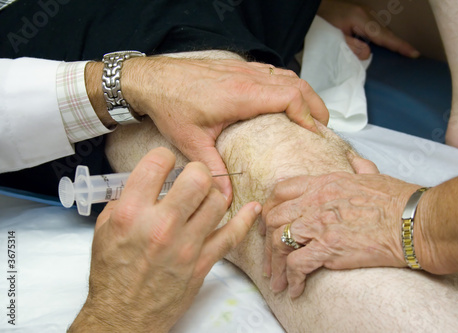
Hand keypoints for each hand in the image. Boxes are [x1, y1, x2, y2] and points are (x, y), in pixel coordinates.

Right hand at [69, 147, 260, 331]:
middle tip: (193, 178)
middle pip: (197, 179)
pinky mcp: (203, 262)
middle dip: (197, 171)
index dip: (164, 157)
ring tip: (205, 199)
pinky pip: (232, 235)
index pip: (157, 163)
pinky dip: (246, 219)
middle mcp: (161, 226)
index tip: (166, 163)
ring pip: (218, 201)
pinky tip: (252, 208)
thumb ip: (126, 200)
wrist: (124, 317)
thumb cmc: (113, 275)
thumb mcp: (104, 230)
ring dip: (213, 195)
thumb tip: (148, 181)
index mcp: (131, 214)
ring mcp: (186, 246)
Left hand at [122, 56, 329, 203]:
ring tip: (310, 114)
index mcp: (242, 95)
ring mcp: (243, 70)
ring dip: (303, 92)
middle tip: (323, 126)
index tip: (314, 134)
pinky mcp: (237, 68)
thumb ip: (213, 169)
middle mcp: (247, 79)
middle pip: (296, 84)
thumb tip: (225, 198)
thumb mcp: (192, 141)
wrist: (151, 79)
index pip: (290, 97)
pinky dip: (286, 84)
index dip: (308, 115)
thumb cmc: (171, 106)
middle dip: (315, 104)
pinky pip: (272, 71)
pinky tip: (285, 98)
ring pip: (286, 75)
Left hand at [261, 154, 420, 297]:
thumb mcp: (374, 174)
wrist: (415, 221)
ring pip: (279, 241)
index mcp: (324, 183)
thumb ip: (358, 167)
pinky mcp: (328, 248)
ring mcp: (320, 224)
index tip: (270, 222)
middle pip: (274, 217)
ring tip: (277, 279)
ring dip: (275, 264)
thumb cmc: (399, 200)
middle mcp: (316, 201)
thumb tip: (354, 160)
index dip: (270, 207)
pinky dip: (291, 278)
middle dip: (267, 238)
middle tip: (270, 254)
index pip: (281, 190)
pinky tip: (295, 288)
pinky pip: (296, 263)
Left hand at [318, 0, 419, 59]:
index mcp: (361, 19)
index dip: (399, 46)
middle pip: (386, 32)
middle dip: (398, 44)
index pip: (384, 36)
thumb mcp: (335, 38)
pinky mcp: (363, 14)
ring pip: (382, 29)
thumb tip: (368, 54)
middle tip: (413, 55)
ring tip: (403, 51)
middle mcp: (367, 14)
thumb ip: (352, 47)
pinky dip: (382, 36)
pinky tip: (386, 44)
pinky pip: (376, 27)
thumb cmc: (323, 23)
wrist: (315, 7)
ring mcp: (366, 12)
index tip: (414, 53)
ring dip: (390, 40)